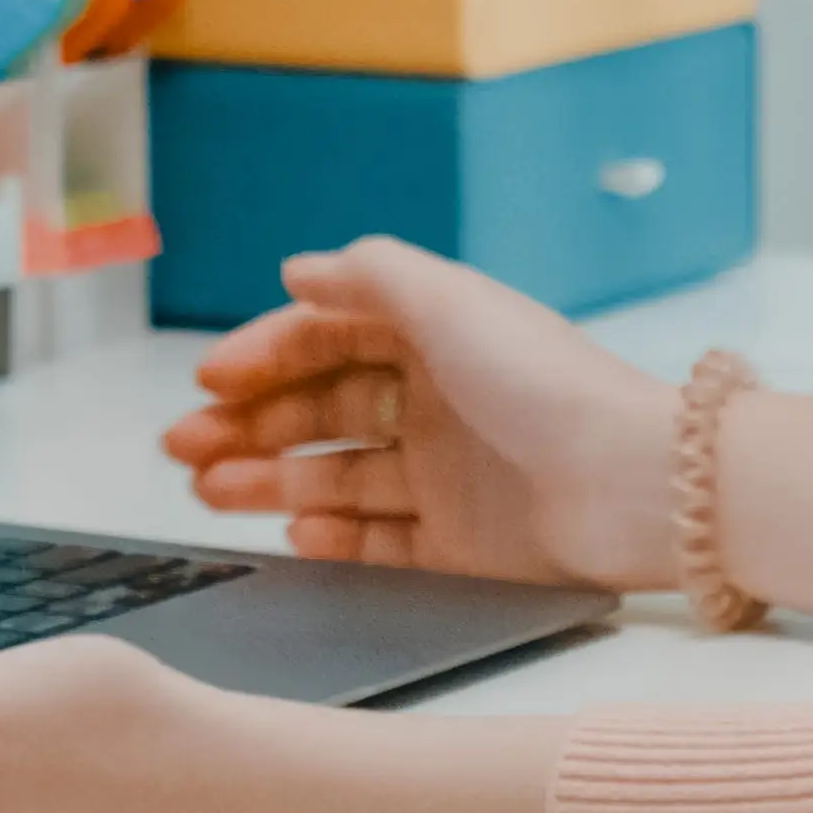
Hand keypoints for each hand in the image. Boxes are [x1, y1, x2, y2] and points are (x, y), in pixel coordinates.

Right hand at [159, 235, 681, 585]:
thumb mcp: (451, 303)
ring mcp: (450, 475)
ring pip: (337, 476)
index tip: (209, 379)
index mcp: (441, 336)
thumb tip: (297, 268)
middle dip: (249, 423)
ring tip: (208, 489)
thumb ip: (369, 277)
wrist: (632, 485)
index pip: (332, 337)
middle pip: (323, 409)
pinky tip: (294, 528)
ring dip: (268, 479)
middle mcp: (442, 401)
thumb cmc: (547, 385)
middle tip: (181, 445)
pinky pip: (378, 542)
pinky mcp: (462, 544)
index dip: (268, 353)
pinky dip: (332, 536)